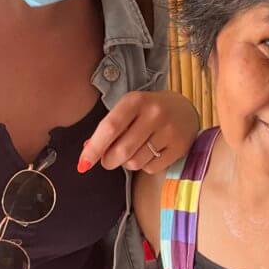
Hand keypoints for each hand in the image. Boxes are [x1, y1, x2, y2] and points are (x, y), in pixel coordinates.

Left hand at [78, 92, 198, 174]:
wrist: (185, 109)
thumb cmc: (148, 110)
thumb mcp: (129, 109)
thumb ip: (109, 128)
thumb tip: (87, 152)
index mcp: (136, 100)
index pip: (110, 128)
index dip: (94, 149)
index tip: (83, 164)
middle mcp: (154, 114)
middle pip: (122, 150)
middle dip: (109, 160)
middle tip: (109, 160)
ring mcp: (169, 131)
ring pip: (135, 162)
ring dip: (128, 163)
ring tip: (135, 151)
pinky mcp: (179, 147)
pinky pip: (151, 168)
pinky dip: (145, 165)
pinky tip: (151, 153)